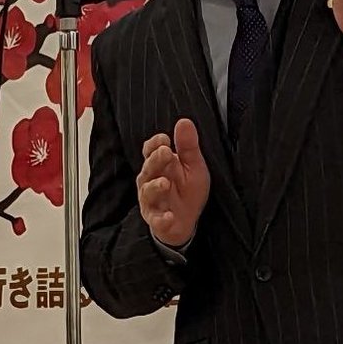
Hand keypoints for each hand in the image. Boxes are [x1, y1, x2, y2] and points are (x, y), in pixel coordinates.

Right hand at [137, 119, 209, 246]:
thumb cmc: (187, 191)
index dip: (155, 144)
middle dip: (156, 160)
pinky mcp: (157, 221)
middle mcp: (151, 181)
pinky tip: (168, 216)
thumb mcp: (193, 166)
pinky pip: (157, 220)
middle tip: (166, 152)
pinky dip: (161, 219)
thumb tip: (184, 121)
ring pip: (148, 193)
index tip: (165, 139)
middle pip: (148, 168)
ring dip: (155, 187)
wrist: (186, 222)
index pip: (151, 151)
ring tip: (165, 183)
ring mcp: (152, 202)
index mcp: (159, 166)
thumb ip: (188, 146)